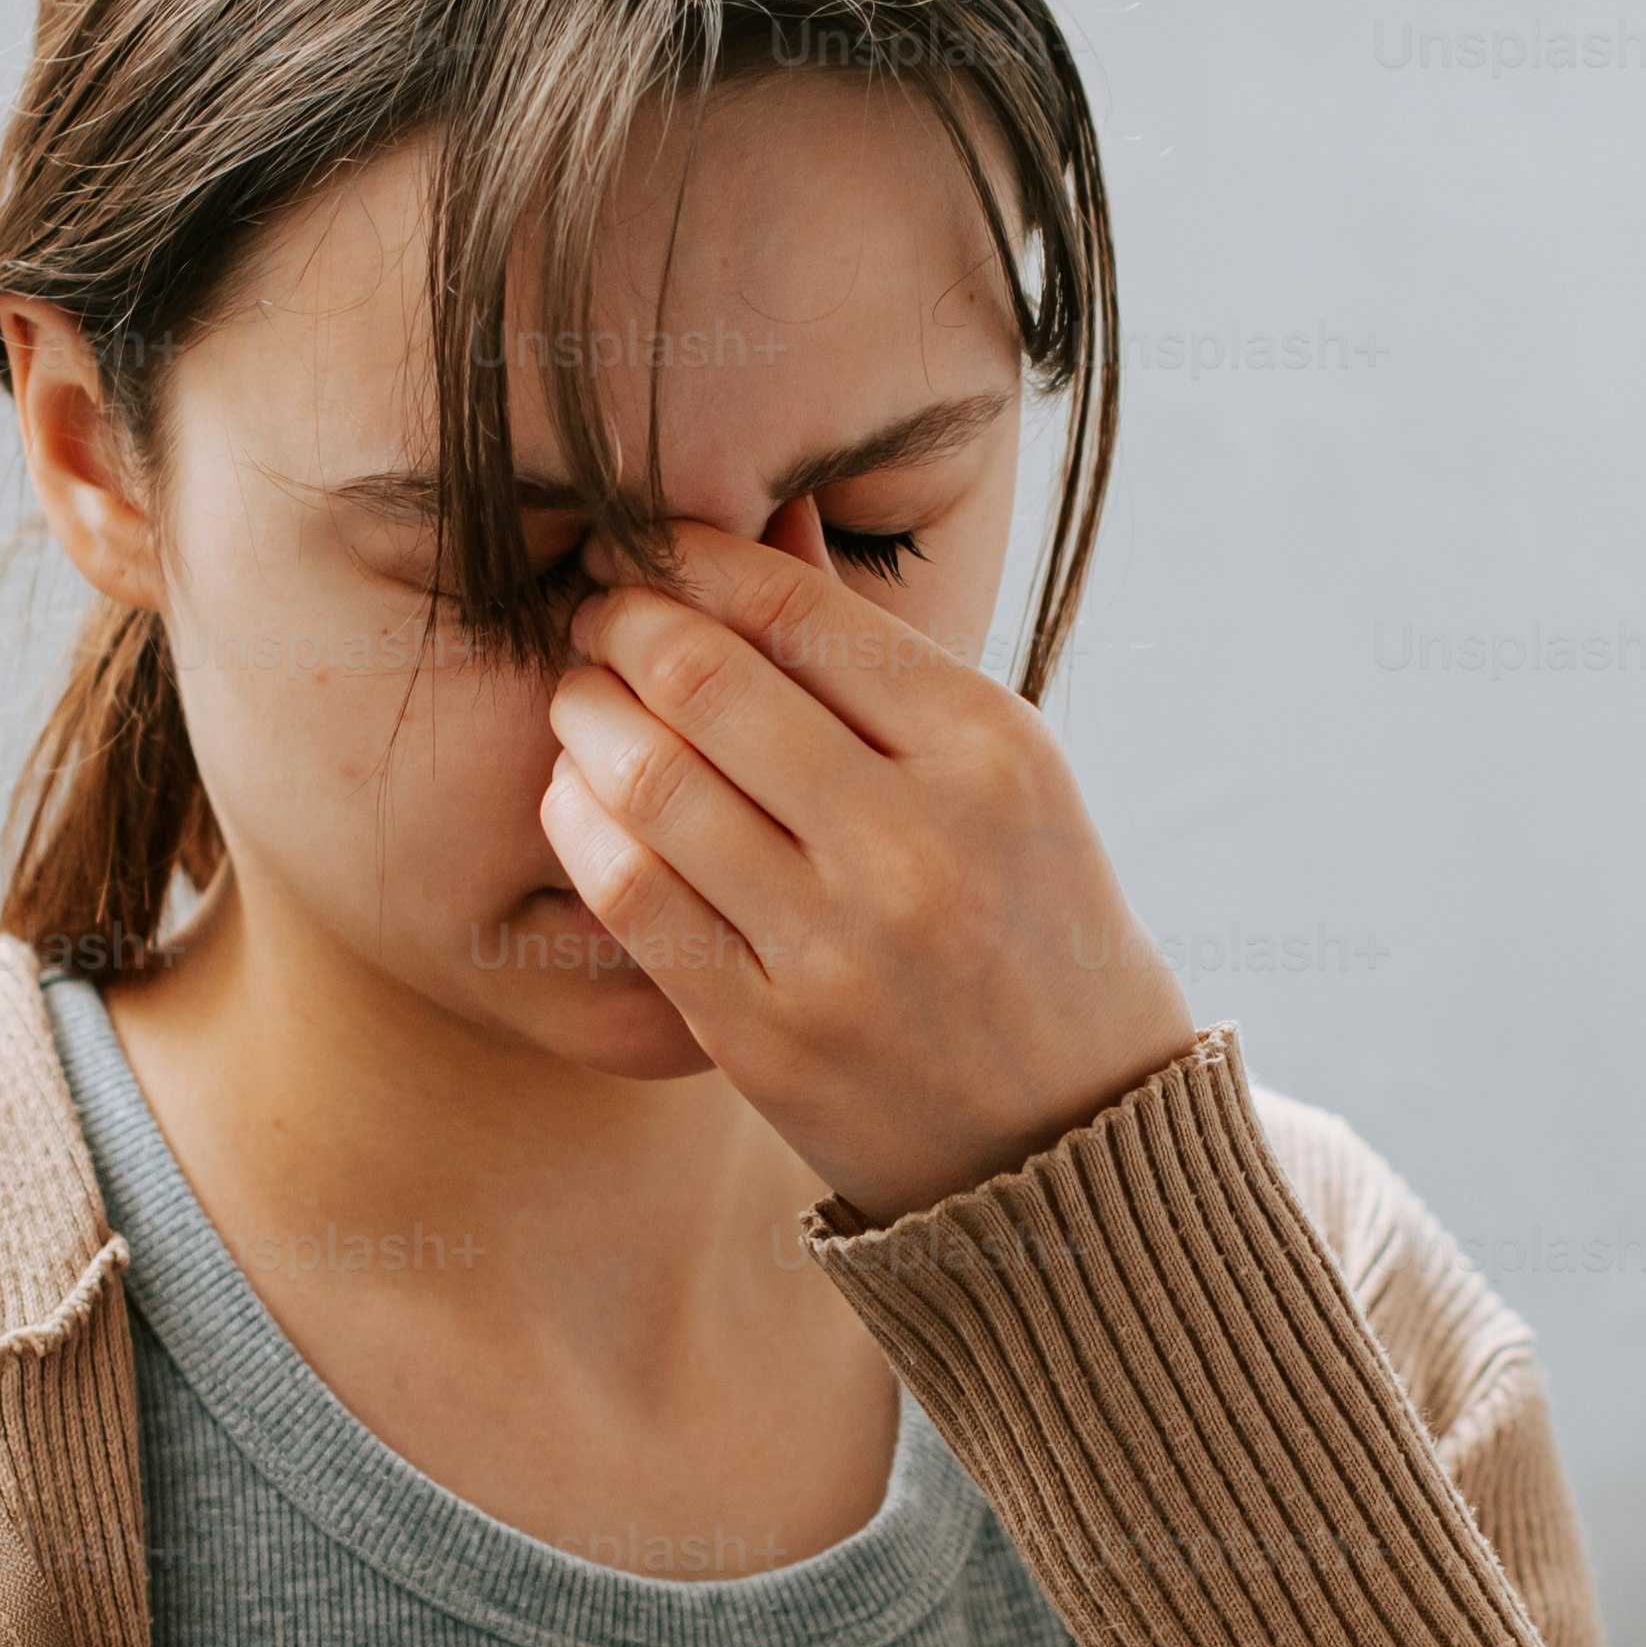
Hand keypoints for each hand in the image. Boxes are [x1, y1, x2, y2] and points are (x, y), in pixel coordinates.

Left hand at [538, 503, 1199, 1223]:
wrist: (1070, 1132)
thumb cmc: (1026, 919)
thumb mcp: (1000, 773)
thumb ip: (875, 654)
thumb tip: (767, 514)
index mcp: (991, 752)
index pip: (797, 609)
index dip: (691, 560)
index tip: (647, 550)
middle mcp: (918, 843)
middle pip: (705, 680)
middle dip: (619, 625)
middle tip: (592, 614)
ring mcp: (839, 950)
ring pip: (651, 784)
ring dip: (584, 718)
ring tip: (576, 700)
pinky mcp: (769, 1038)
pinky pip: (632, 898)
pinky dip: (580, 825)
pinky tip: (575, 797)